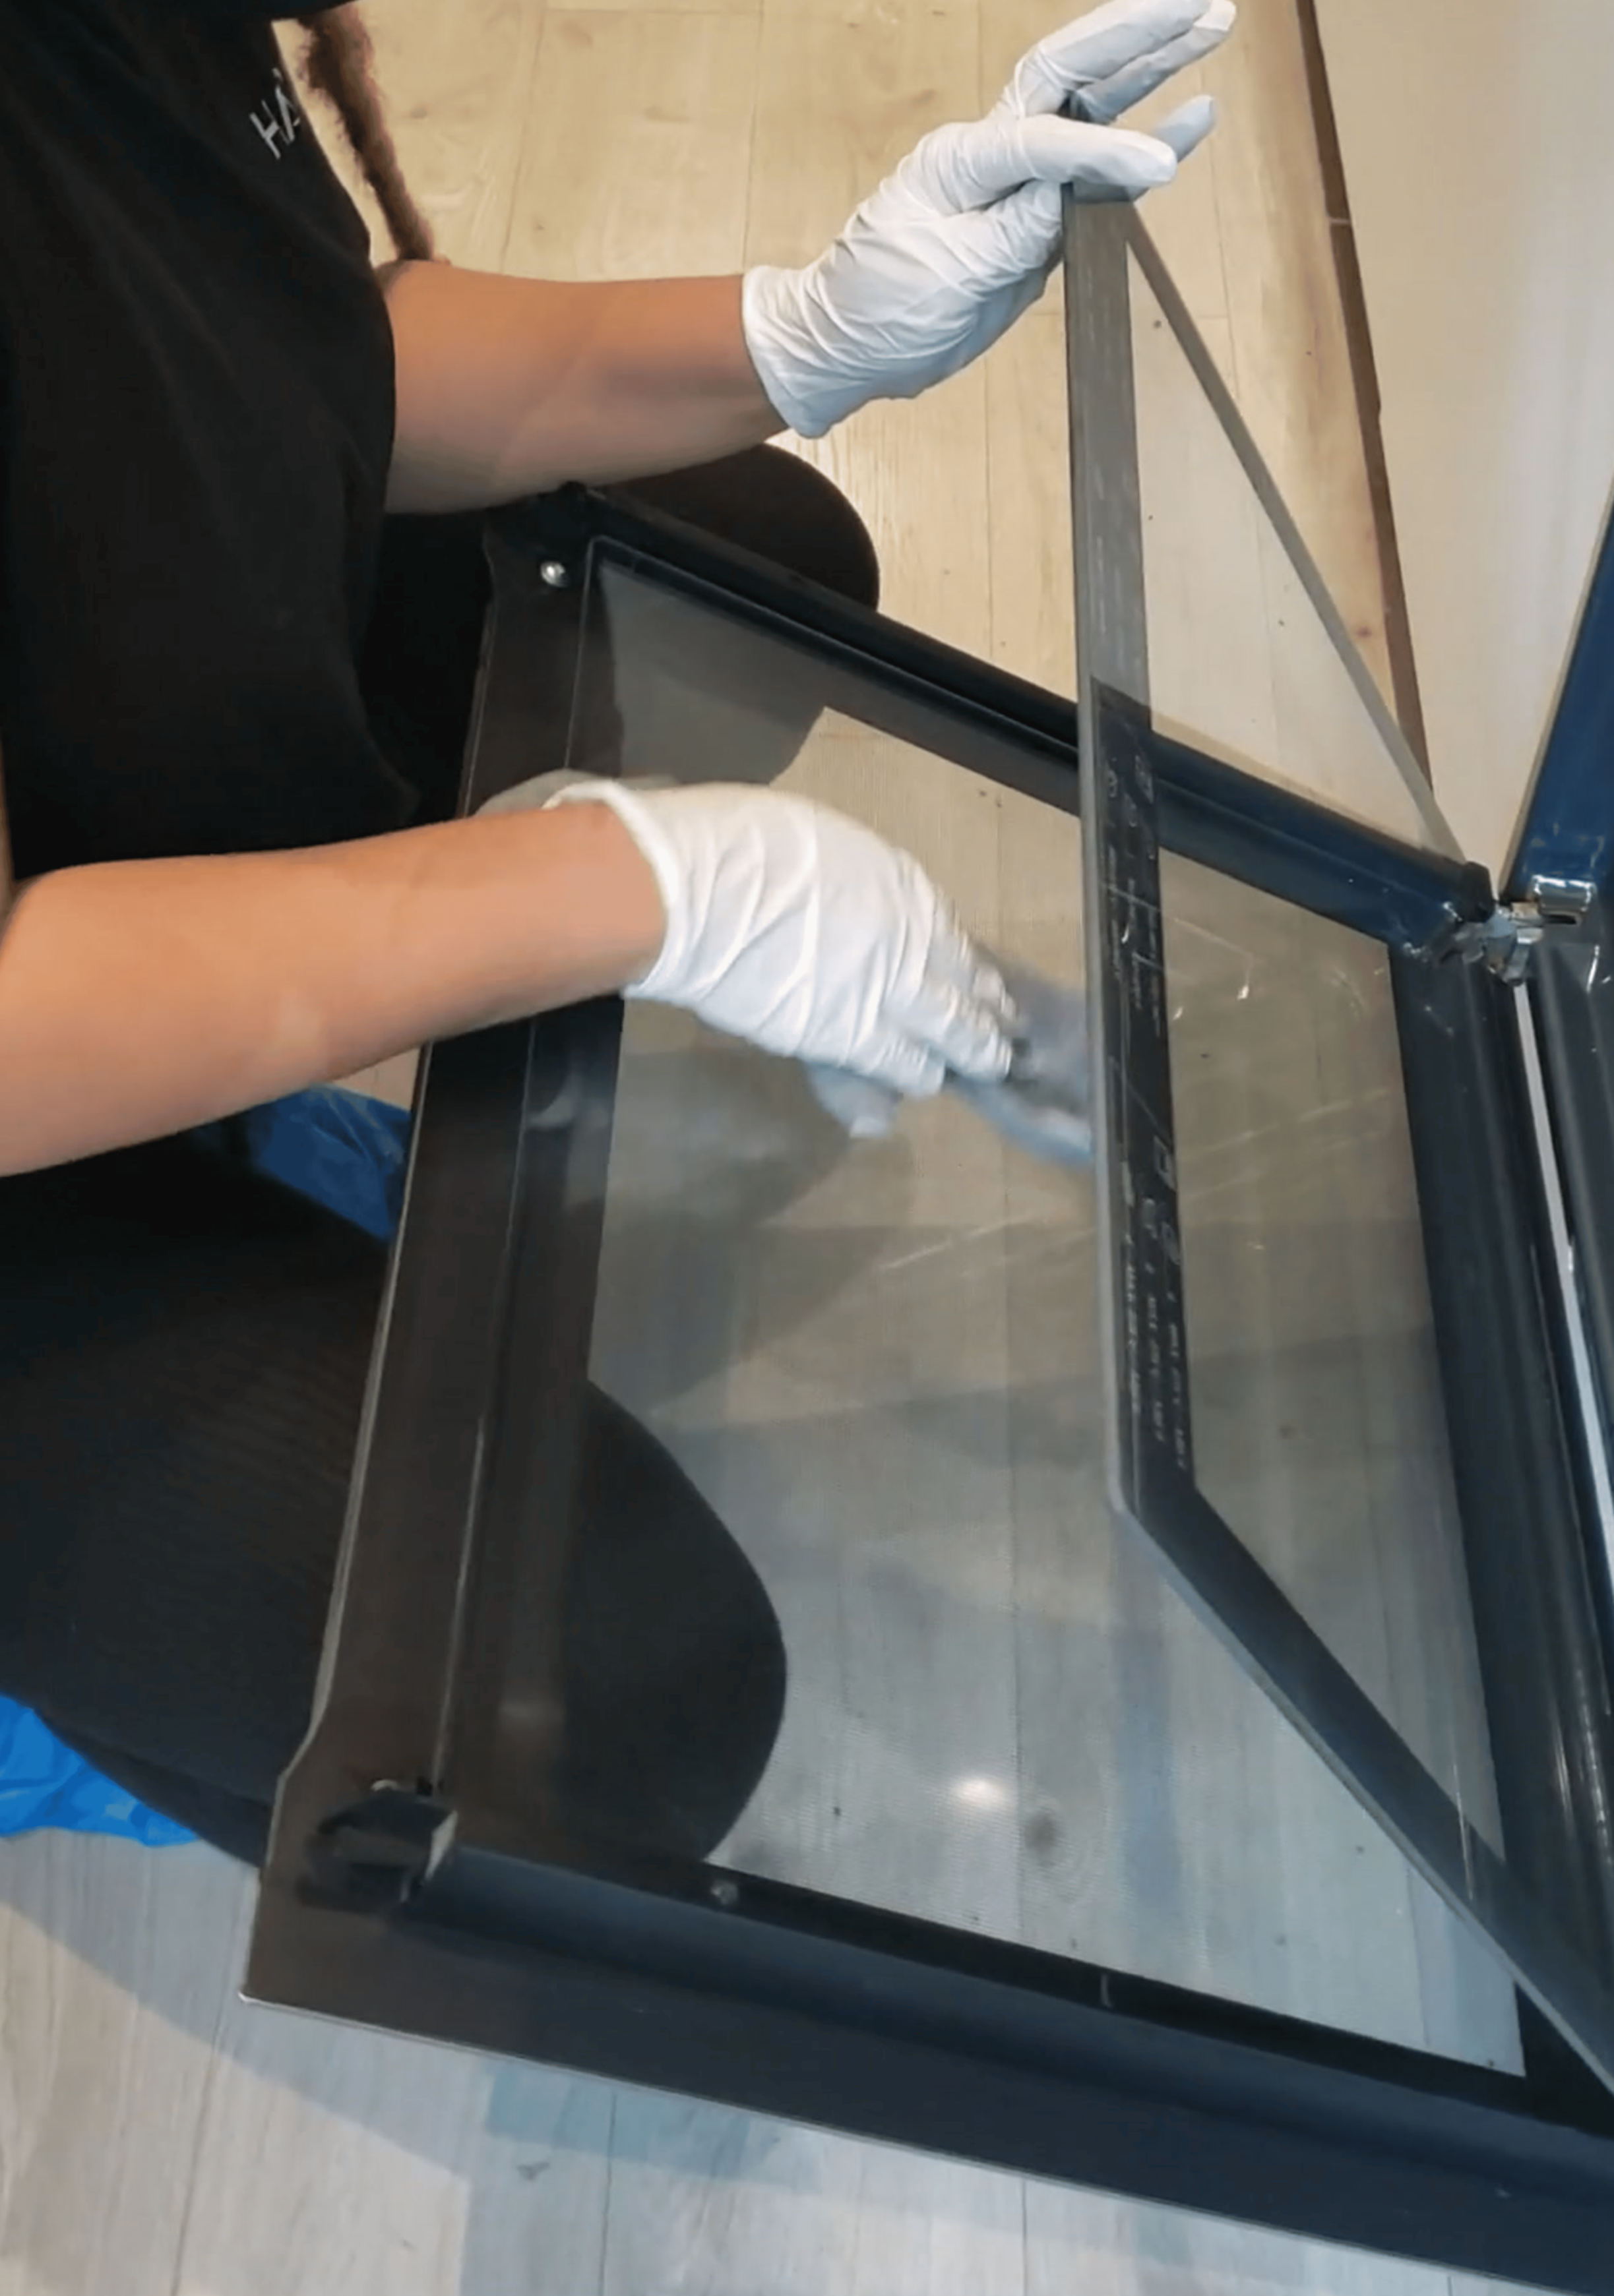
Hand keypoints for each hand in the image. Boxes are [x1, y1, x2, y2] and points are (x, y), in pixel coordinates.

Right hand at [486, 775, 1013, 1100]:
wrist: (698, 887)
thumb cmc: (738, 845)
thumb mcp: (817, 844)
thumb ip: (850, 881)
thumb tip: (850, 892)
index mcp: (898, 882)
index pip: (952, 936)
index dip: (967, 966)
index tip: (981, 982)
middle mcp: (907, 935)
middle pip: (962, 986)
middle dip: (986, 1016)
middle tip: (1002, 1038)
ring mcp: (883, 985)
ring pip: (945, 1031)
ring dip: (963, 1051)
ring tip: (979, 1066)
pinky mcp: (846, 1032)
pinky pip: (895, 1060)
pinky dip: (910, 1074)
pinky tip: (919, 1085)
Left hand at [741, 0, 1235, 438]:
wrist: (850, 343)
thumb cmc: (880, 305)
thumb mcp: (944, 273)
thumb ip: (1011, 233)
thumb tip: (1065, 197)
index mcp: (963, 159)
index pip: (1044, 140)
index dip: (1102, 148)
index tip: (1155, 168)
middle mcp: (994, 154)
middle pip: (1073, 73)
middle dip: (1138, 35)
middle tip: (1204, 3)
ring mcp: (1020, 183)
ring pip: (1093, 107)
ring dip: (1152, 66)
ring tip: (1210, 26)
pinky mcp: (1038, 220)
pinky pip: (1100, 173)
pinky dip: (1147, 144)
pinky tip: (1193, 118)